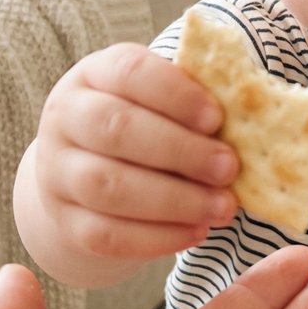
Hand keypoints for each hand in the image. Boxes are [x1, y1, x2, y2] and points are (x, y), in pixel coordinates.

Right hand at [26, 43, 239, 264]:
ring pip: (107, 186)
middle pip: (116, 128)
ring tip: (221, 207)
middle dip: (180, 151)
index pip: (129, 71)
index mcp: (94, 75)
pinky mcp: (64, 221)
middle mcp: (66, 118)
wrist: (83, 178)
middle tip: (229, 168)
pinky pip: (106, 234)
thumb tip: (251, 125)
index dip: (175, 94)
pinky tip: (195, 232)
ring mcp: (57, 172)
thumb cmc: (142, 129)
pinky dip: (156, 237)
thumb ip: (194, 106)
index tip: (217, 118)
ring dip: (173, 200)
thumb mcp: (159, 103)